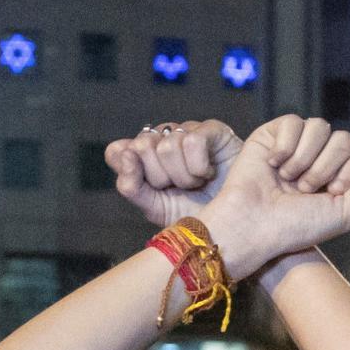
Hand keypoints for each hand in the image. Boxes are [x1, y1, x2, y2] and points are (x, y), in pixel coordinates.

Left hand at [105, 120, 242, 228]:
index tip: (150, 189)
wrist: (232, 221)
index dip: (130, 170)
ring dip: (184, 176)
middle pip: (141, 147)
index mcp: (143, 159)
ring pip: (167, 145)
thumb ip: (131, 185)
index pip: (117, 152)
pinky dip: (199, 166)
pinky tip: (209, 172)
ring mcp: (186, 131)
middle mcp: (162, 140)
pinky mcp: (211, 129)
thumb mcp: (156, 208)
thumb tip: (122, 153)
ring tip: (198, 183)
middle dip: (161, 178)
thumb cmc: (195, 214)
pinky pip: (191, 141)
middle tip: (179, 189)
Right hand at [204, 116, 349, 277]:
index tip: (329, 193)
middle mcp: (318, 158)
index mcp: (336, 175)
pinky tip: (272, 165)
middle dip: (325, 167)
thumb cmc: (295, 227)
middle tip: (304, 190)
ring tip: (287, 180)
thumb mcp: (348, 214)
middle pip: (343, 138)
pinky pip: (294, 122)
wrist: (253, 227)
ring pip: (320, 126)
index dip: (348, 172)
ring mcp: (296, 145)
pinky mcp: (272, 135)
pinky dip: (285, 147)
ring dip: (304, 158)